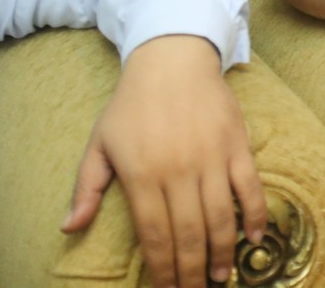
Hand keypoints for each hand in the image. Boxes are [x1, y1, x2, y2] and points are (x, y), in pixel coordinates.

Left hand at [60, 35, 266, 286]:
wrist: (172, 59)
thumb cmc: (132, 103)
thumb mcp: (99, 143)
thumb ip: (86, 188)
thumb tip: (68, 228)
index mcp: (142, 174)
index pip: (155, 235)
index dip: (163, 268)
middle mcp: (178, 171)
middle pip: (189, 234)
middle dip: (193, 271)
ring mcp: (211, 158)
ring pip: (221, 217)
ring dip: (223, 252)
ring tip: (223, 276)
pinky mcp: (236, 146)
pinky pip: (250, 187)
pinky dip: (256, 215)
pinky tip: (255, 239)